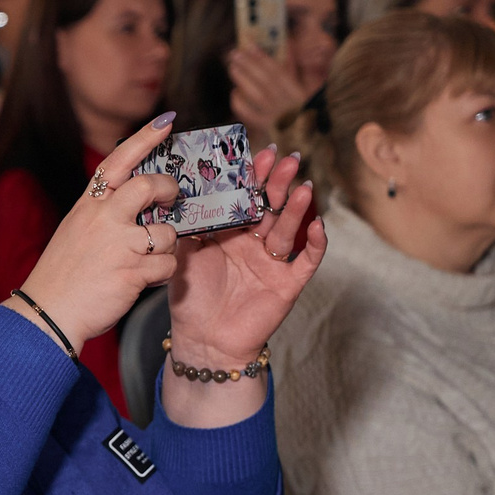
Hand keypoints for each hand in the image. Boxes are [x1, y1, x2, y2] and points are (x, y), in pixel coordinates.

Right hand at [10, 115, 183, 352]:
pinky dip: (163, 274)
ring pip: (167, 232)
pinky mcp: (132, 271)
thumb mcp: (75, 231)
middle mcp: (102, 219)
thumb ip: (104, 213)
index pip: (118, 162)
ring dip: (166, 246)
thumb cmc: (62, 276)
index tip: (167, 121)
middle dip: (169, 191)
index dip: (145, 139)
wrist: (48, 314)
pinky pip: (168, 265)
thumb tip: (142, 199)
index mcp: (88, 206)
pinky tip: (145, 280)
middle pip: (149, 185)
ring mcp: (118, 244)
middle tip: (171, 201)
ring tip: (149, 258)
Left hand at [164, 145, 326, 381]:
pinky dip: (314, 244)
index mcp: (230, 233)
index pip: (244, 199)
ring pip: (288, 228)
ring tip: (302, 186)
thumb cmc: (190, 299)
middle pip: (270, 206)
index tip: (257, 154)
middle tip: (285, 159)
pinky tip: (317, 225)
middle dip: (277, 182)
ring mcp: (272, 262)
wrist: (202, 341)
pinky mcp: (287, 284)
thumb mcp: (182, 257)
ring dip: (297, 207)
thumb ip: (185, 228)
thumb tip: (176, 193)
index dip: (252, 177)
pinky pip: (306, 261)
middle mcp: (254, 243)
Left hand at [226, 46, 310, 143]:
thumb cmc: (307, 111)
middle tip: (234, 54)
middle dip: (249, 65)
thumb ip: (297, 69)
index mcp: (299, 93)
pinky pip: (248, 114)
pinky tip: (235, 92)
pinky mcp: (265, 129)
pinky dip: (239, 102)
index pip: (278, 72)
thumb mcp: (309, 89)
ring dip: (242, 79)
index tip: (250, 46)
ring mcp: (275, 117)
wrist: (310, 142)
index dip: (263, 58)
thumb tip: (289, 45)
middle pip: (264, 81)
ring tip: (232, 67)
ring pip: (255, 95)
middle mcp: (287, 104)